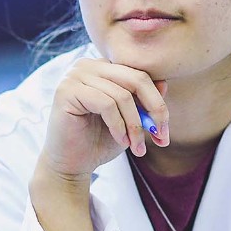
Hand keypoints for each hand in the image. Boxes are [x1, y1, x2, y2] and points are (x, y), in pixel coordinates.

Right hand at [39, 58, 168, 181]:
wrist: (71, 164)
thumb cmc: (99, 141)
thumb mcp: (130, 120)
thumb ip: (144, 101)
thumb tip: (164, 83)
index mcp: (103, 67)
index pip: (140, 75)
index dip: (157, 103)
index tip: (164, 132)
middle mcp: (87, 65)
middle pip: (136, 80)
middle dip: (154, 110)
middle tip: (160, 136)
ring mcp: (74, 75)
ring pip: (122, 95)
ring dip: (135, 126)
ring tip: (136, 147)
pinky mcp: (66, 91)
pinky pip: (106, 104)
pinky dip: (119, 126)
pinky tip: (121, 141)